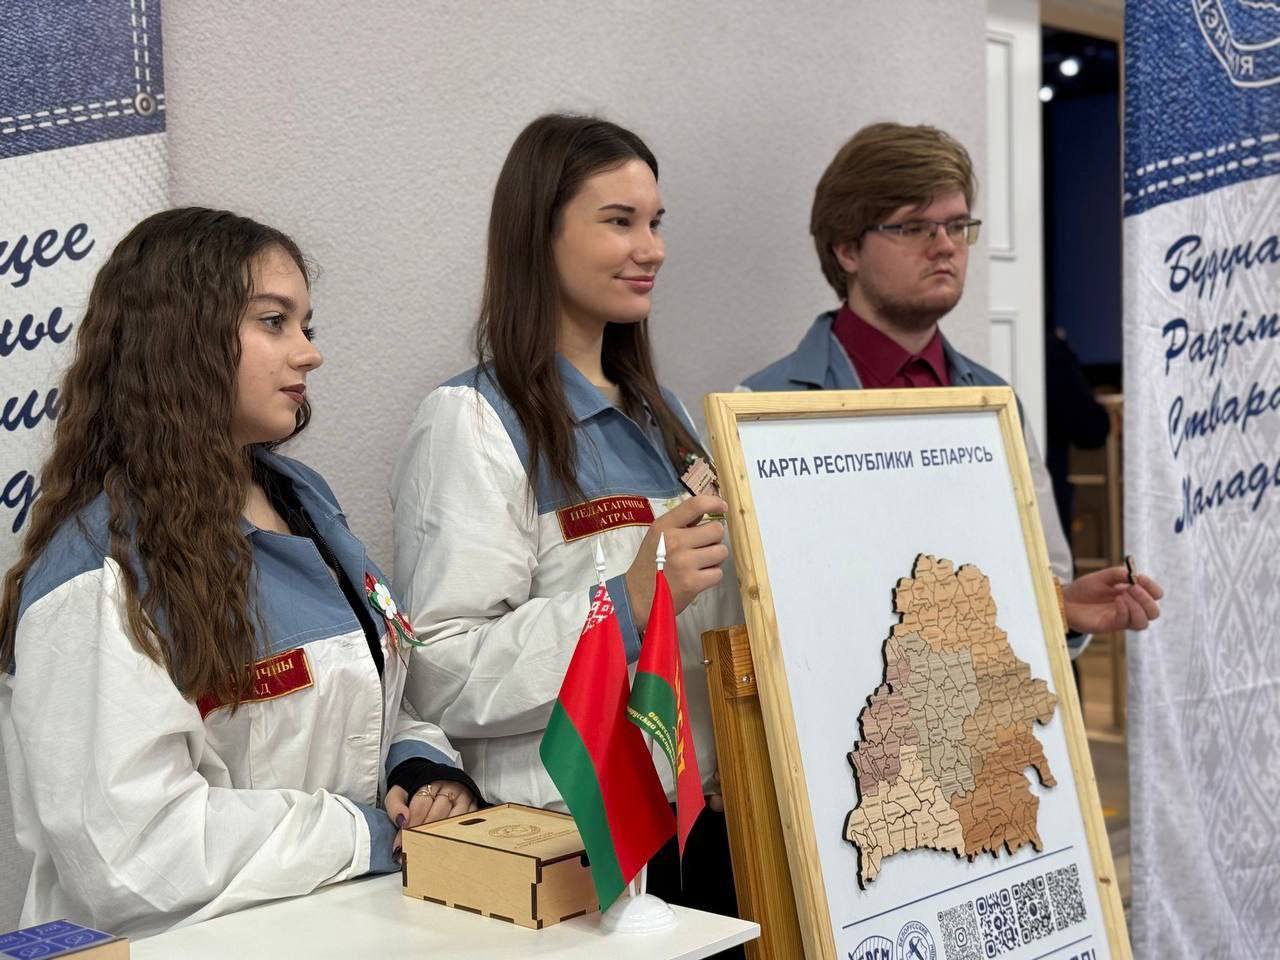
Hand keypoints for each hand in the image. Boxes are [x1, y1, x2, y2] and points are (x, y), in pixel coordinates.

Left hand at [386, 780, 479, 858]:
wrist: (435, 780)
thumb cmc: (417, 789)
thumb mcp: (399, 792)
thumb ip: (395, 805)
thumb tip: (401, 820)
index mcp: (430, 781)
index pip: (420, 806)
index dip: (410, 826)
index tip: (401, 843)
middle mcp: (450, 787)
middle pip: (437, 815)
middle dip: (423, 835)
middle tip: (413, 850)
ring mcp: (464, 797)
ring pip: (453, 821)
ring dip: (439, 837)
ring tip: (428, 851)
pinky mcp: (474, 806)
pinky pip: (467, 824)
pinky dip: (457, 836)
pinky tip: (447, 845)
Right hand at [624, 495, 728, 630]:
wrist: (636, 597)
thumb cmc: (649, 564)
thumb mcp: (657, 536)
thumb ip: (681, 522)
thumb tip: (708, 507)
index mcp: (664, 526)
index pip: (695, 504)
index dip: (714, 502)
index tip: (723, 507)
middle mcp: (675, 542)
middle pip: (716, 530)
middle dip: (714, 539)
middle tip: (703, 547)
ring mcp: (685, 563)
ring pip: (721, 552)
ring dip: (715, 558)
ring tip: (700, 563)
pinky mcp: (693, 583)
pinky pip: (718, 573)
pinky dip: (711, 576)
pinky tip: (698, 577)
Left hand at [1062, 567, 1163, 633]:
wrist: (1067, 600)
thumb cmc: (1086, 588)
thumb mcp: (1104, 576)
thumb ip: (1119, 573)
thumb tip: (1134, 575)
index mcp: (1133, 594)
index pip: (1156, 595)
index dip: (1152, 587)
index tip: (1140, 578)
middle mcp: (1131, 608)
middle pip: (1154, 612)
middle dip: (1146, 599)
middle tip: (1132, 588)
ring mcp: (1122, 618)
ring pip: (1144, 622)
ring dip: (1138, 607)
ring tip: (1122, 595)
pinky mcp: (1111, 625)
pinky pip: (1125, 622)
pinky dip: (1125, 610)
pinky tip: (1117, 600)